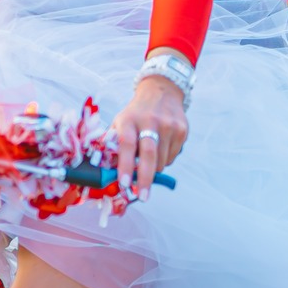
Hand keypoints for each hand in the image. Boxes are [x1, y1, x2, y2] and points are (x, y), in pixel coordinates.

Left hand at [110, 75, 187, 201]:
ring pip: (162, 160)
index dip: (125, 165)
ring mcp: (168, 125)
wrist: (161, 91)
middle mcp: (150, 121)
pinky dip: (165, 161)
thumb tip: (105, 171)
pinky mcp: (182, 129)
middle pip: (149, 155)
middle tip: (143, 196)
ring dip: (153, 169)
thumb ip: (113, 144)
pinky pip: (173, 156)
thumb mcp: (120, 122)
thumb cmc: (135, 114)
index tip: (124, 183)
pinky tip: (160, 149)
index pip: (127, 144)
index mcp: (129, 119)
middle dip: (145, 178)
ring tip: (148, 161)